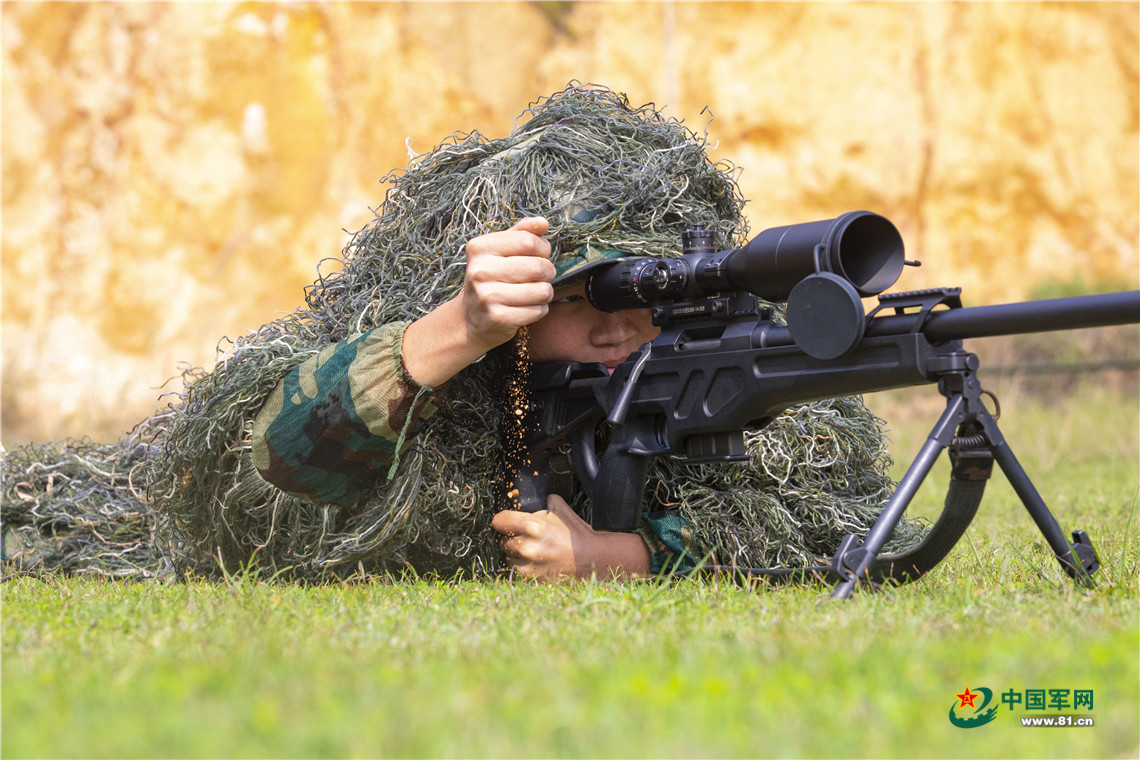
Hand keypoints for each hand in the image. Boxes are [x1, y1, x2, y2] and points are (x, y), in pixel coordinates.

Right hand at [403, 217, 553, 386]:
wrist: (471, 317)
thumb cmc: (492, 278)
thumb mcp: (501, 250)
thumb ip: (522, 232)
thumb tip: (543, 223)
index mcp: (480, 248)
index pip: (529, 241)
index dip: (543, 248)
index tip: (539, 255)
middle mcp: (480, 270)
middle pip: (538, 267)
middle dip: (548, 272)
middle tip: (539, 277)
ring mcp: (487, 296)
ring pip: (542, 291)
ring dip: (544, 293)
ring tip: (531, 293)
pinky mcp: (498, 317)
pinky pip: (538, 311)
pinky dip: (539, 310)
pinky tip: (525, 308)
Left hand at [492, 495, 650, 581]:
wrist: (591, 558)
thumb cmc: (575, 533)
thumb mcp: (561, 509)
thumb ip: (544, 501)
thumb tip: (532, 496)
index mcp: (532, 526)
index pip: (499, 521)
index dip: (502, 520)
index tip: (506, 521)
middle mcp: (526, 547)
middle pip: (502, 540)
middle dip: (512, 537)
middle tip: (525, 537)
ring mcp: (527, 566)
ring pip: (508, 557)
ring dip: (516, 554)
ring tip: (532, 550)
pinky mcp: (531, 579)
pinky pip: (516, 571)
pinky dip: (522, 566)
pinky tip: (536, 561)